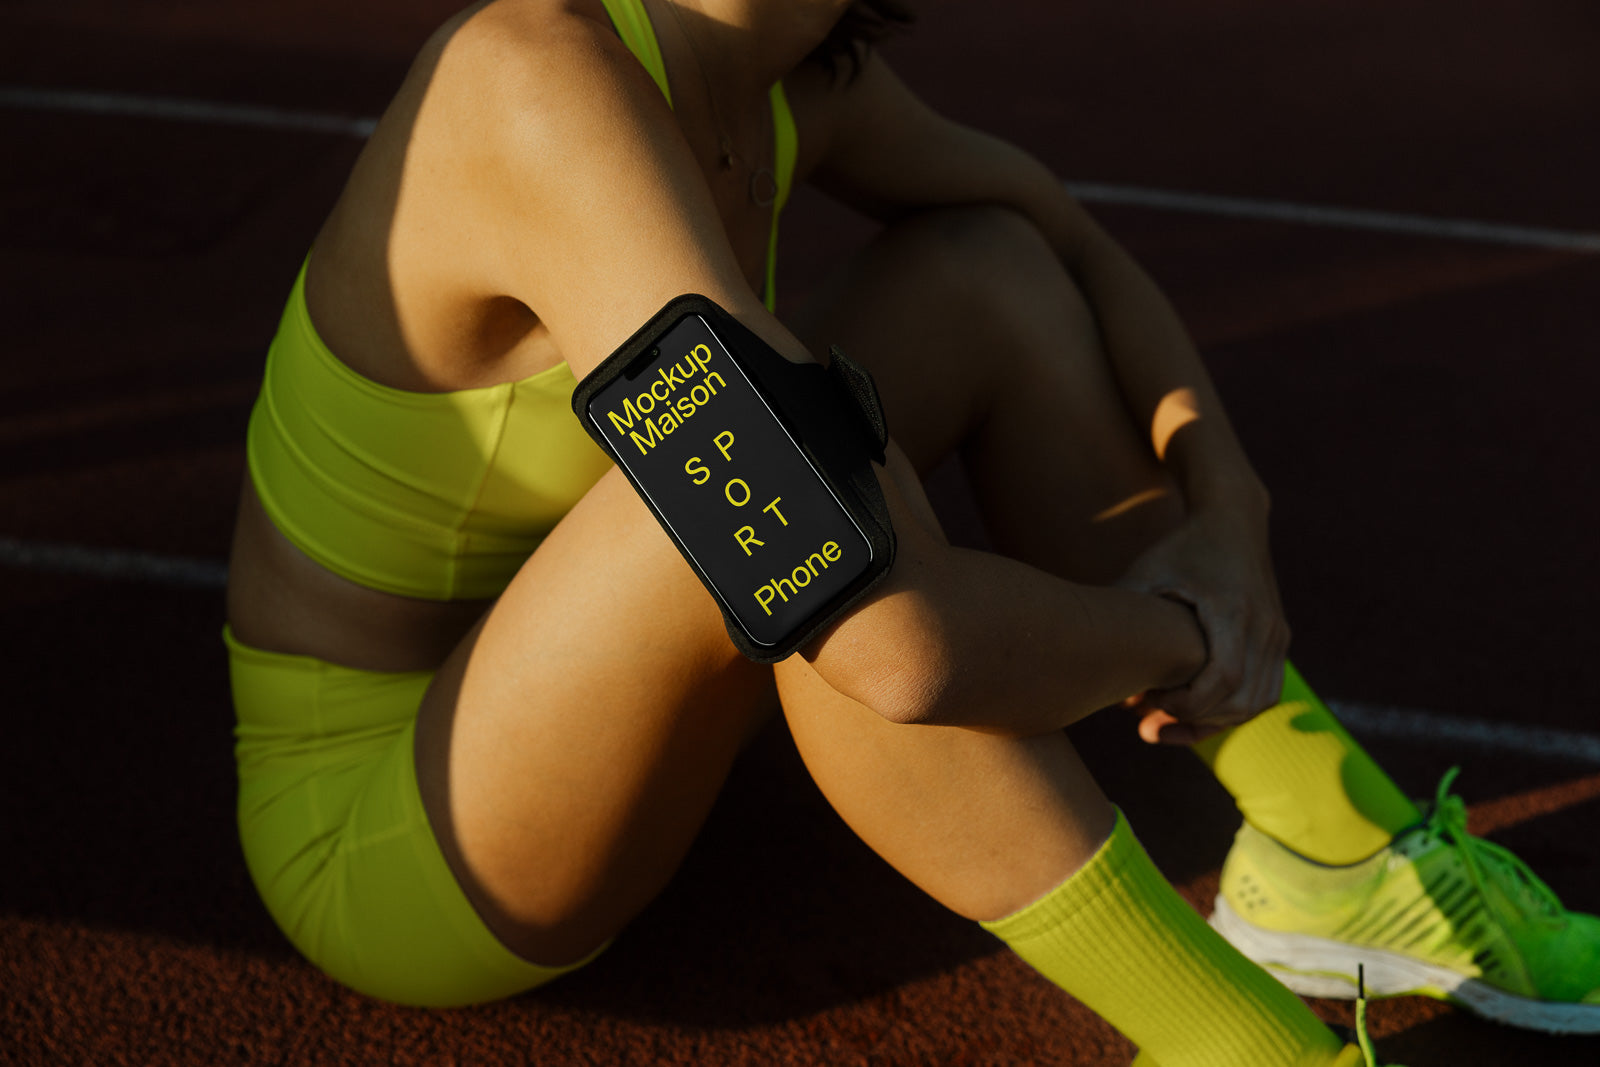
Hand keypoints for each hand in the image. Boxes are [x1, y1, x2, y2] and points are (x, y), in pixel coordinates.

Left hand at [1117, 504, 1289, 744]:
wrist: (1235, 519)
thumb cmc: (1181, 547)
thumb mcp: (1147, 573)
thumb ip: (1125, 616)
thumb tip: (1093, 665)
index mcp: (1233, 610)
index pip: (1224, 680)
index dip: (1189, 706)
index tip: (1151, 704)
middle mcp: (1264, 626)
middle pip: (1242, 701)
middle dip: (1196, 722)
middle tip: (1150, 725)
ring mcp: (1277, 635)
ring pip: (1257, 703)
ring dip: (1214, 722)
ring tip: (1167, 724)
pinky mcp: (1278, 639)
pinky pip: (1265, 691)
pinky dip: (1231, 709)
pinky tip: (1194, 712)